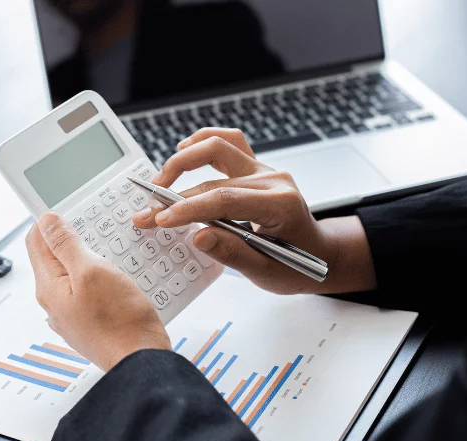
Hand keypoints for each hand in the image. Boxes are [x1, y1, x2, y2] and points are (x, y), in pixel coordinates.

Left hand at [26, 213, 171, 370]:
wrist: (142, 361)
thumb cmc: (120, 321)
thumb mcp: (92, 270)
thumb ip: (66, 244)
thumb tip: (47, 222)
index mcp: (49, 287)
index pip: (36, 241)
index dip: (50, 221)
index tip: (71, 209)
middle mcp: (55, 303)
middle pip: (56, 257)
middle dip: (75, 239)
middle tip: (98, 229)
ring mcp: (72, 315)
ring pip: (75, 274)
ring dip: (92, 258)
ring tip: (113, 253)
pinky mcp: (91, 323)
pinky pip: (91, 291)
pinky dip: (103, 279)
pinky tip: (121, 278)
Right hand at [133, 128, 375, 294]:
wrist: (319, 253)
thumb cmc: (295, 265)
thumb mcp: (266, 272)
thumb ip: (232, 254)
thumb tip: (198, 236)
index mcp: (280, 205)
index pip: (224, 200)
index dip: (188, 209)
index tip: (160, 220)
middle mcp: (273, 180)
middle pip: (214, 176)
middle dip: (175, 195)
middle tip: (148, 213)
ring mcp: (264, 169)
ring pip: (220, 145)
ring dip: (185, 159)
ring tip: (160, 180)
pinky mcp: (256, 167)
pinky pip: (229, 142)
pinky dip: (203, 142)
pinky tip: (182, 150)